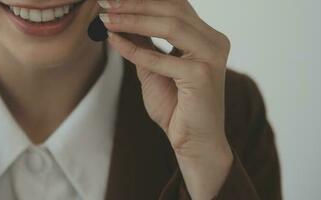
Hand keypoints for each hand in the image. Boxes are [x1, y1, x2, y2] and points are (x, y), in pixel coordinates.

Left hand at [97, 0, 233, 198]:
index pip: (175, 5)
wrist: (192, 142)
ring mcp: (211, 58)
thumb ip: (143, 42)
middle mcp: (214, 42)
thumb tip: (121, 16)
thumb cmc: (176, 107)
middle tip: (105, 2)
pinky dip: (133, 48)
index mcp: (206, 37)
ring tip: (106, 18)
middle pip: (173, 9)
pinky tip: (113, 40)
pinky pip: (160, 57)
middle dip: (135, 4)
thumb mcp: (153, 67)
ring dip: (132, 19)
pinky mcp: (202, 76)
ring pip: (170, 25)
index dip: (145, 0)